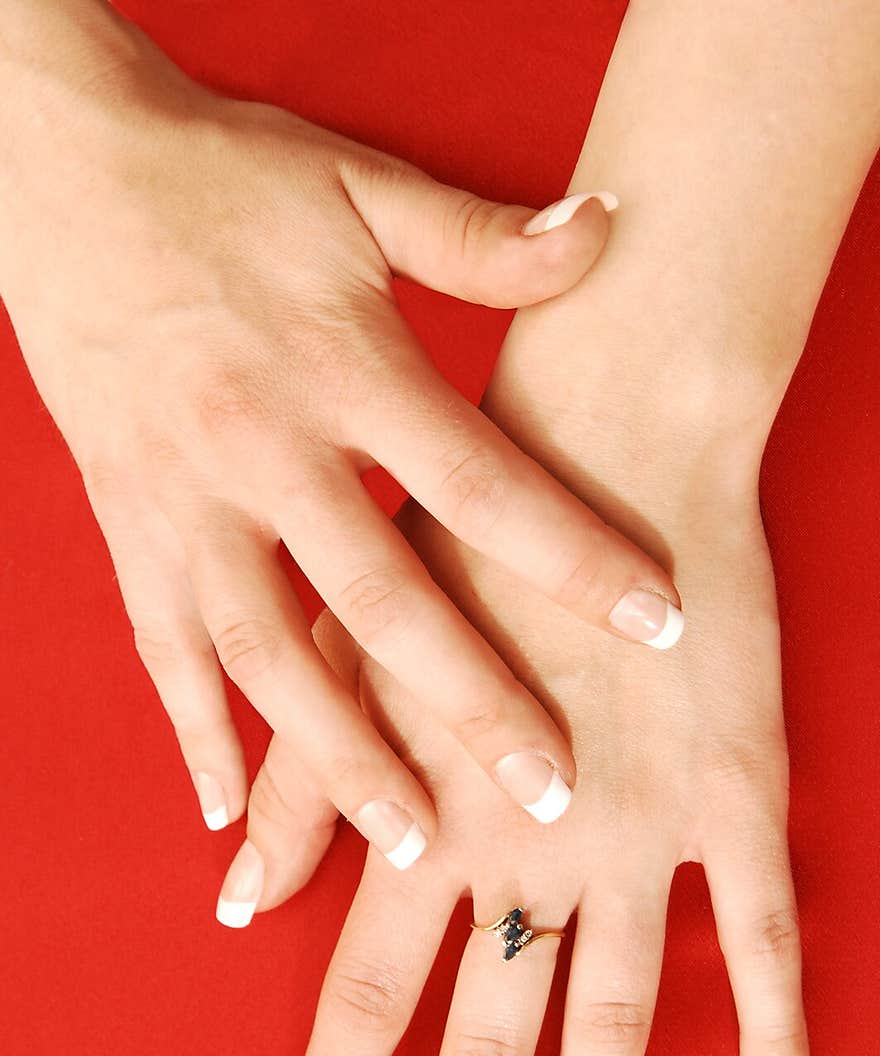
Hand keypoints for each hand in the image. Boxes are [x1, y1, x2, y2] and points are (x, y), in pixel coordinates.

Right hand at [0, 2, 681, 892]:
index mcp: (337, 368)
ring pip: (268, 655)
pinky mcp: (128, 528)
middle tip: (550, 792)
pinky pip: (162, 649)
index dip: (574, 556)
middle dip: (470, 706)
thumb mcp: (358, 186)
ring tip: (409, 839)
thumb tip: (607, 227)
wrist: (61, 175)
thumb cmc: (223, 182)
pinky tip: (226, 810)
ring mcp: (185, 503)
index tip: (657, 624)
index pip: (477, 482)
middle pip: (379, 603)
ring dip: (339, 755)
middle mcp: (261, 451)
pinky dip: (195, 732)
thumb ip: (481, 237)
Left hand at [283, 449, 807, 1055]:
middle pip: (487, 1028)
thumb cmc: (460, 545)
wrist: (600, 454)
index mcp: (431, 813)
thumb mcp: (348, 651)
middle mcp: (530, 846)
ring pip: (612, 1015)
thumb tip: (236, 898)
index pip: (370, 983)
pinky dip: (774, 1033)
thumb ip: (299, 784)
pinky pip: (759, 940)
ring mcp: (639, 834)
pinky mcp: (733, 803)